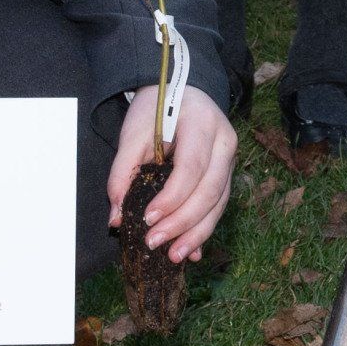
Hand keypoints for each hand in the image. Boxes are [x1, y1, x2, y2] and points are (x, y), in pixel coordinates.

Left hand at [109, 83, 235, 262]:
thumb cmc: (156, 107)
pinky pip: (218, 206)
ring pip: (218, 203)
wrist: (181, 89)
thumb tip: (117, 216)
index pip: (192, 167)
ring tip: (173, 256)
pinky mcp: (226, 174)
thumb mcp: (133, 131)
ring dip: (196, 233)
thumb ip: (122, 171)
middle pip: (210, 190)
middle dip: (183, 223)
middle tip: (155, 243)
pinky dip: (203, 230)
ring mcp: (230, 159)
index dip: (172, 198)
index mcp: (202, 123)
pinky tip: (190, 251)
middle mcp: (224, 142)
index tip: (147, 219)